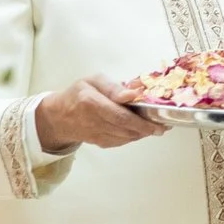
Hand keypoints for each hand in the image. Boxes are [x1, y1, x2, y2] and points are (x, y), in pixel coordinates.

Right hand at [33, 74, 161, 152]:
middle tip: (163, 125)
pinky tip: (139, 129)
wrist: (60, 116)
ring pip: (127, 137)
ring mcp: (96, 134)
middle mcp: (93, 121)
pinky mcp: (100, 143)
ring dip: (143, 133)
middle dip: (148, 128)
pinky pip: (121, 141)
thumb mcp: (93, 81)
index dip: (142, 121)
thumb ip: (113, 87)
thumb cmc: (79, 94)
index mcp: (91, 102)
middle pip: (126, 129)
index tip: (159, 121)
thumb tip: (134, 94)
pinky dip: (133, 136)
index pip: (120, 115)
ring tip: (155, 126)